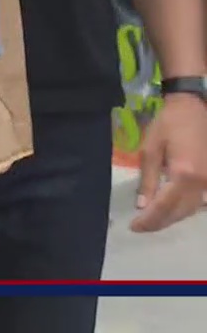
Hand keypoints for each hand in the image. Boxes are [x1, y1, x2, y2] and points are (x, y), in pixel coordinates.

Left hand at [131, 94, 206, 231]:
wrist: (193, 106)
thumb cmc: (167, 124)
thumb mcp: (150, 150)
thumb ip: (148, 180)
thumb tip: (143, 206)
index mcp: (184, 174)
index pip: (164, 206)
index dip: (149, 220)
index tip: (134, 227)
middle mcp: (202, 182)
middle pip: (180, 212)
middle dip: (160, 222)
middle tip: (141, 226)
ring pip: (192, 210)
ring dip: (172, 217)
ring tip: (152, 219)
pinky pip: (200, 201)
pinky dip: (185, 208)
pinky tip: (171, 208)